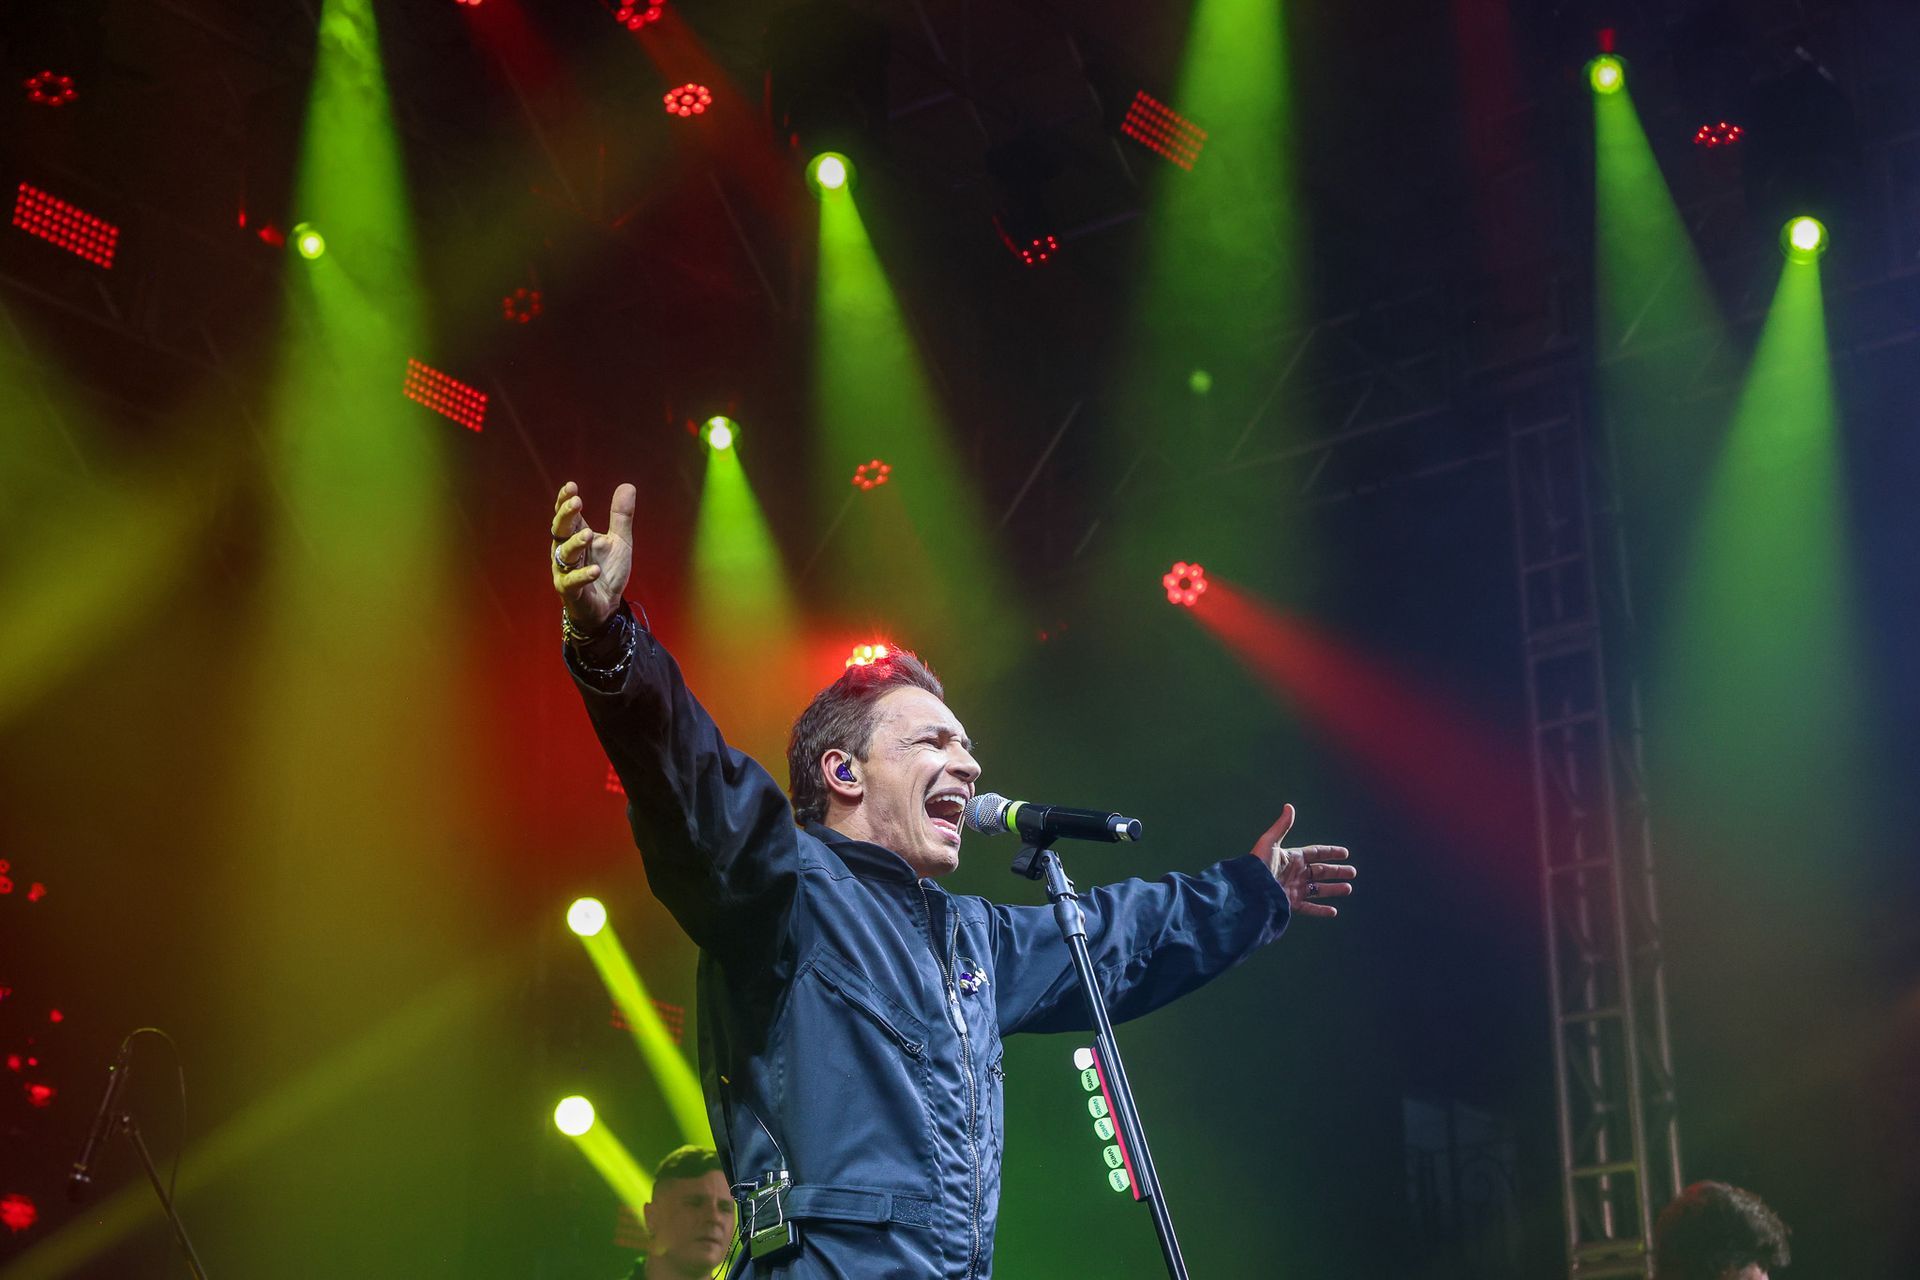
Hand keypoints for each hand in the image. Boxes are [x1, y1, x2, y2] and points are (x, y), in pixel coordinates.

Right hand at [549, 481, 635, 633]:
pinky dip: (583, 575)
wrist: (606, 606)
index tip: (571, 486)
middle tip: (576, 502)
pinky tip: (595, 571)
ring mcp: (565, 570)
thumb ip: (621, 517)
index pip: (567, 515)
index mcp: (575, 535)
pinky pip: (573, 581)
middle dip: (566, 515)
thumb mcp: (619, 541)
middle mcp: (565, 550)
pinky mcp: (569, 590)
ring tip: (589, 534)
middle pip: (560, 529)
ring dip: (576, 543)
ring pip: (564, 554)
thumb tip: (627, 486)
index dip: (565, 501)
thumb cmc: (608, 570)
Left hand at [1251, 804, 1353, 918]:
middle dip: (1337, 871)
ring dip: (1334, 889)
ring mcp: (1293, 889)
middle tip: (1353, 872)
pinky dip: (1321, 910)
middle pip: (1320, 871)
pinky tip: (1334, 911)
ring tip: (1348, 889)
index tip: (1345, 853)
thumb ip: (1282, 826)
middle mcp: (1295, 874)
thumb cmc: (1258, 864)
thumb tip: (1289, 806)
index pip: (1315, 853)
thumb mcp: (1270, 843)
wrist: (1249, 889)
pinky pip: (1309, 908)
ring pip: (1318, 889)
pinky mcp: (1290, 904)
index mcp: (1292, 858)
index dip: (1330, 852)